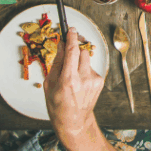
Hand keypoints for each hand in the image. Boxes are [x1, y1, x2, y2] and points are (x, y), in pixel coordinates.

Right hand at [44, 28, 104, 148]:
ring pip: (86, 59)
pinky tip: (80, 83)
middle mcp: (83, 79)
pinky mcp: (100, 81)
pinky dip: (84, 71)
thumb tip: (62, 45)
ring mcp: (94, 80)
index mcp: (68, 80)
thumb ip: (57, 63)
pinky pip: (91, 68)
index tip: (71, 29)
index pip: (72, 52)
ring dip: (79, 62)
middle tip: (67, 56)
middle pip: (81, 52)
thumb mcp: (49, 84)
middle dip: (74, 51)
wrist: (74, 121)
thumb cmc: (58, 105)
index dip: (72, 38)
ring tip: (72, 77)